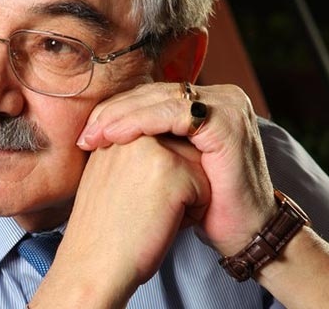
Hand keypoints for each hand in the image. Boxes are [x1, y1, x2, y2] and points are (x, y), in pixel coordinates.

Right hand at [40, 134, 209, 307]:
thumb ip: (132, 149)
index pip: (164, 140)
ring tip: (151, 213)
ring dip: (187, 195)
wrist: (92, 265)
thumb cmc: (103, 228)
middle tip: (141, 207)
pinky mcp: (173, 170)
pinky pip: (207, 189)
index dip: (157, 176)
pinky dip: (192, 213)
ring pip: (199, 167)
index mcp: (114, 128)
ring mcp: (153, 148)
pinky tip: (161, 223)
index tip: (131, 197)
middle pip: (184, 150)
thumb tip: (174, 142)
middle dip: (177, 181)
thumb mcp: (108, 173)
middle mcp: (132, 131)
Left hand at [76, 82, 276, 255]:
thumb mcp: (174, 164)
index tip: (86, 133)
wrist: (243, 235)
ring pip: (160, 100)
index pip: (153, 96)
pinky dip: (140, 122)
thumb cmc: (205, 205)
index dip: (117, 111)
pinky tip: (115, 136)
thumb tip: (101, 129)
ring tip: (93, 136)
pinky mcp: (227, 121)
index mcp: (208, 102)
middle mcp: (221, 97)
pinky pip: (173, 114)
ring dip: (121, 116)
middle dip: (114, 113)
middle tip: (84, 134)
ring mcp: (227, 105)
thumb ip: (151, 140)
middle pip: (154, 95)